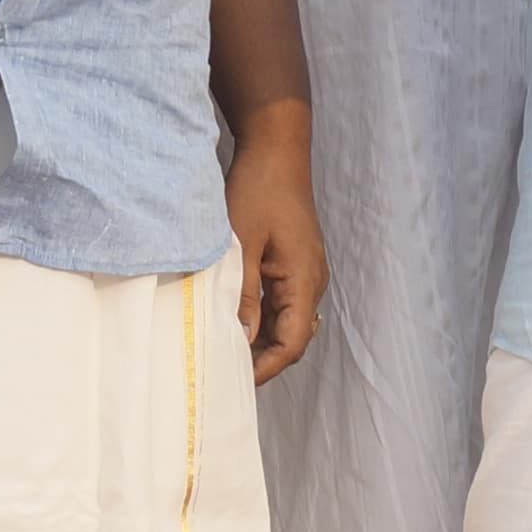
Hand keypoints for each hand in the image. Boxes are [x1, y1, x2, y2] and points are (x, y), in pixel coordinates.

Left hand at [227, 104, 325, 382]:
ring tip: (222, 350)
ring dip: (259, 339)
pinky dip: (260, 318)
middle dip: (260, 360)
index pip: (292, 344)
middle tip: (220, 372)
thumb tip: (239, 341)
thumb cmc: (257, 191)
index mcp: (304, 281)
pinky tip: (232, 318)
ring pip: (286, 322)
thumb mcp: (240, 244)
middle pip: (292, 338)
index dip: (264, 368)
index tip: (231, 382)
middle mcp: (312, 281)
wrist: (276, 149)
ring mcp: (306, 272)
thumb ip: (242, 294)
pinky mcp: (295, 262)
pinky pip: (282, 303)